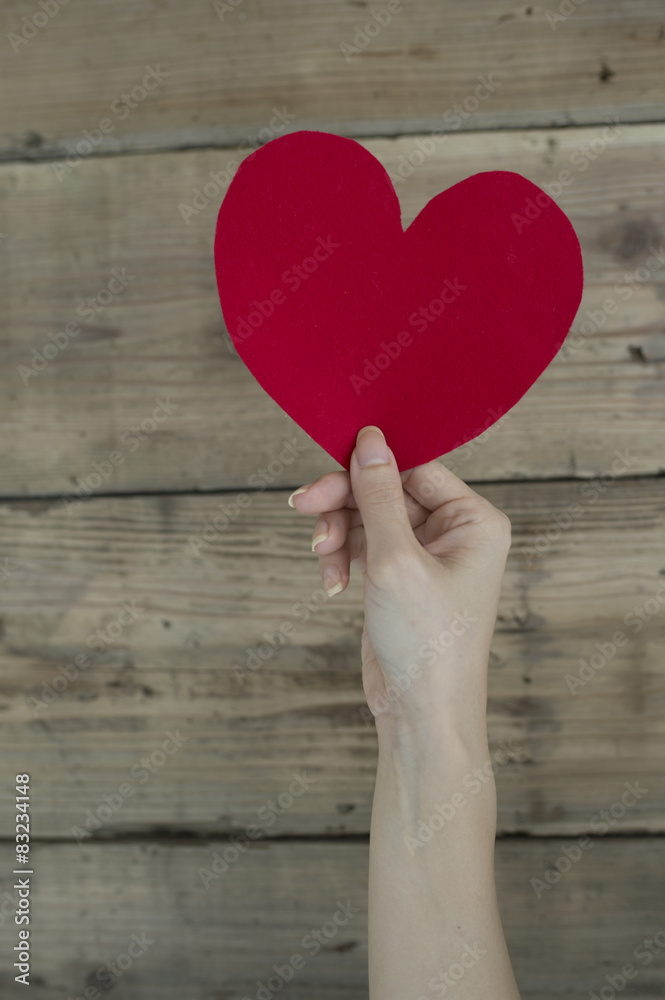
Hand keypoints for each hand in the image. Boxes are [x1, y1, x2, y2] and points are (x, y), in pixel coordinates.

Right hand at [288, 426, 511, 745]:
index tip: (327, 470)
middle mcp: (455, 534)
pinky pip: (363, 546)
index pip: (416, 468)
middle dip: (345, 503)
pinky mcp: (400, 579)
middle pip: (387, 491)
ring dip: (338, 532)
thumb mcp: (395, 560)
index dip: (370, 467)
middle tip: (303, 505)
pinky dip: (342, 558)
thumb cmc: (426, 643)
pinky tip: (331, 582)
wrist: (421, 714)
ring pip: (369, 517)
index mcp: (475, 521)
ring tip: (321, 556)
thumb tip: (369, 440)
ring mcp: (426, 557)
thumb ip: (378, 497)